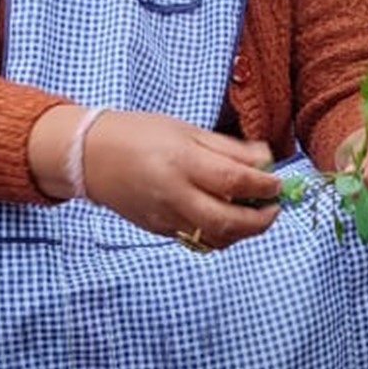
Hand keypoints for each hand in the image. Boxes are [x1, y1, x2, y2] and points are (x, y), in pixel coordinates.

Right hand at [81, 112, 282, 249]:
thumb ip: (227, 148)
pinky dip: (220, 235)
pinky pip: (198, 239)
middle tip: (273, 208)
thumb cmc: (138, 134)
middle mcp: (174, 194)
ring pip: (216, 239)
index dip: (264, 186)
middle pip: (229, 222)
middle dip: (261, 221)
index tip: (277, 184)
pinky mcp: (159, 229)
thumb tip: (266, 160)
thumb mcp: (185, 129)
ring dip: (243, 233)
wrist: (90, 156)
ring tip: (252, 215)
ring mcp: (165, 217)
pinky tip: (225, 219)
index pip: (235, 182)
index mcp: (182, 162)